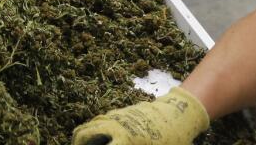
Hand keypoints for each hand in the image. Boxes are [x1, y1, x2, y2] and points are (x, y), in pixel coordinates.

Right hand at [72, 87, 208, 144]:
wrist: (177, 114)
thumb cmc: (171, 140)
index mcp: (124, 139)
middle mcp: (115, 125)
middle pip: (84, 133)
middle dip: (77, 142)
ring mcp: (115, 117)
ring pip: (89, 125)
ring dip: (81, 135)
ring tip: (79, 144)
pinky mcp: (119, 113)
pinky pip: (98, 120)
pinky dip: (90, 129)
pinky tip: (92, 137)